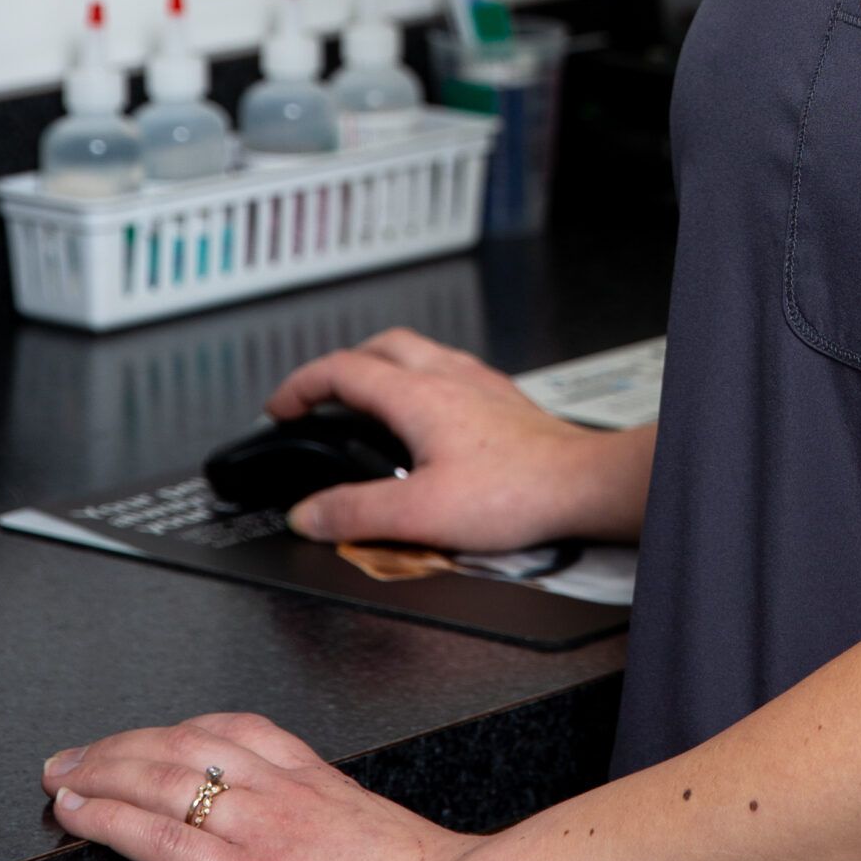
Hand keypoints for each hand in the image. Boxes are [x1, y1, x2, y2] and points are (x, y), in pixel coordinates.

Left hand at [40, 712, 479, 860]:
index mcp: (317, 778)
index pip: (234, 730)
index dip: (178, 729)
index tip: (148, 736)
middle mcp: (281, 788)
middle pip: (185, 742)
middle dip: (123, 744)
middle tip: (80, 753)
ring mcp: (258, 824)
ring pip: (161, 775)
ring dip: (101, 770)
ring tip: (64, 775)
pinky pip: (158, 835)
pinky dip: (108, 817)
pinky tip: (80, 812)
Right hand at [261, 325, 637, 552]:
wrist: (581, 484)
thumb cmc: (516, 492)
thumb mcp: (418, 513)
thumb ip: (355, 513)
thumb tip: (309, 514)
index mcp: (418, 395)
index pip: (341, 370)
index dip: (300, 385)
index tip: (280, 406)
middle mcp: (448, 377)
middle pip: (380, 346)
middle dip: (339, 366)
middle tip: (317, 395)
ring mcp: (478, 383)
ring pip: (418, 352)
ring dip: (381, 367)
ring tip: (365, 401)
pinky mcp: (501, 398)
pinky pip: (448, 370)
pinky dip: (418, 381)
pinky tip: (426, 415)